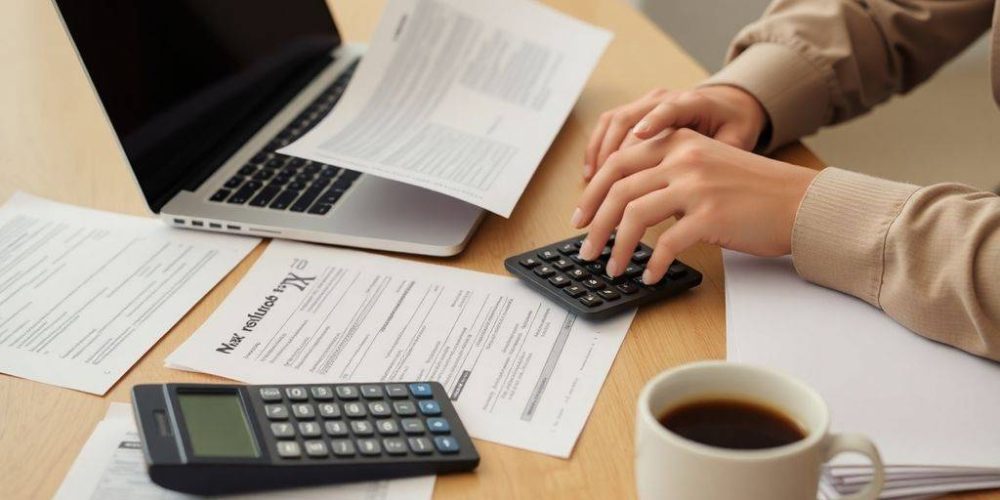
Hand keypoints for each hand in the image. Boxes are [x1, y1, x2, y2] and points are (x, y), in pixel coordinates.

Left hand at [571, 129, 817, 283]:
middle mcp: (683, 158)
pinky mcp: (710, 216)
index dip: (592, 194)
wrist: (798, 202)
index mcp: (677, 142)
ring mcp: (696, 185)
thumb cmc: (751, 191)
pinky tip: (649, 276)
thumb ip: (667, 173)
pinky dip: (652, 264)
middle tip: (586, 250)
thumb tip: (624, 204)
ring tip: (612, 268)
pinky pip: (666, 244)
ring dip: (616, 248)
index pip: (617, 162)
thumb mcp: (705, 164)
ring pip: (634, 215)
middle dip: (594, 224)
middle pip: (618, 189)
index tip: (580, 218)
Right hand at [584, 85, 767, 179]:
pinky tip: (591, 174)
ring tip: (593, 188)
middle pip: (629, 120)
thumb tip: (701, 192)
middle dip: (613, 156)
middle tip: (604, 190)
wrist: (726, 104)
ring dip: (599, 157)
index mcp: (693, 102)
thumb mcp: (738, 141)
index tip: (641, 136)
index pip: (670, 109)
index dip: (654, 121)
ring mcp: (645, 102)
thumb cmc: (732, 125)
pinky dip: (596, 149)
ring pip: (613, 124)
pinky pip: (607, 126)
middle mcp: (664, 98)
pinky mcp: (634, 111)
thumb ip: (722, 161)